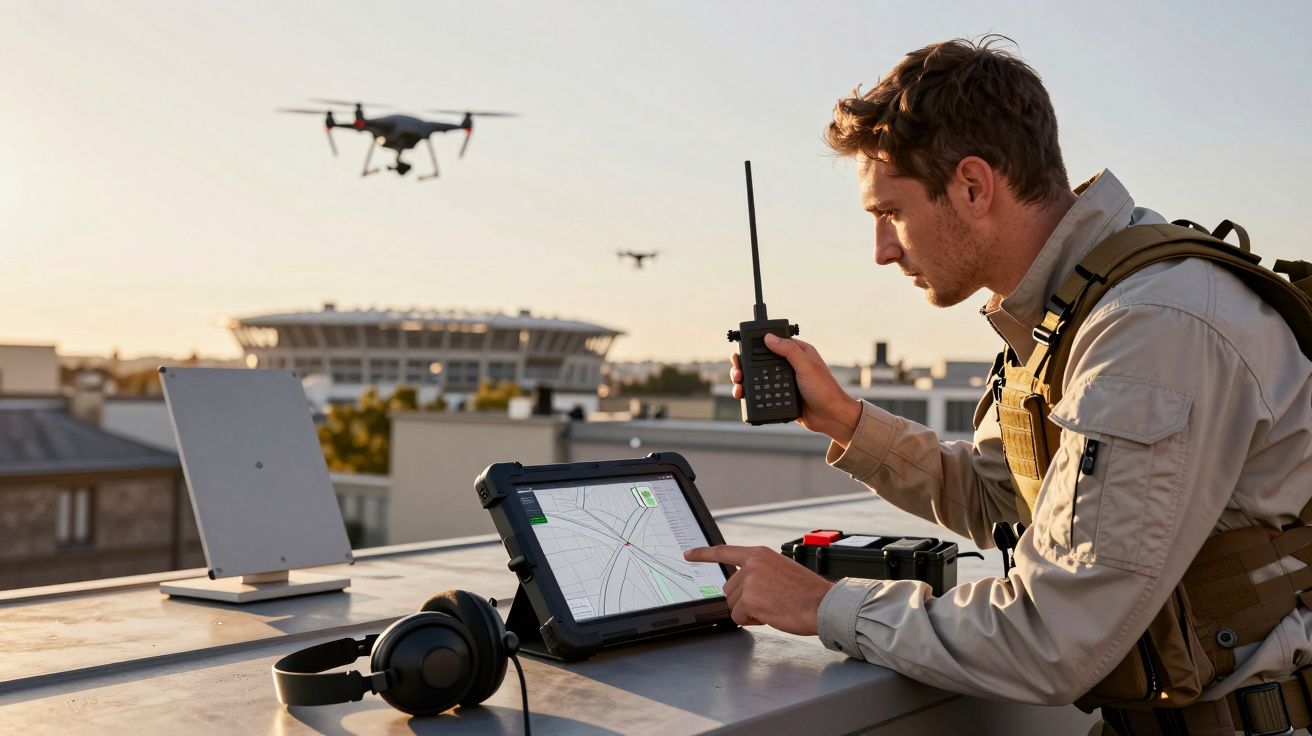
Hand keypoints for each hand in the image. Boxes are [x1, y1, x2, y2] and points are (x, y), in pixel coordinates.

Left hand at [683, 544, 834, 635]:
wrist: (822, 604)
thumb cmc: (806, 593)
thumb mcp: (780, 571)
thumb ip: (759, 573)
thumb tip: (741, 587)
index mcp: (760, 554)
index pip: (725, 551)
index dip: (703, 554)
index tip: (688, 554)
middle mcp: (752, 564)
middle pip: (729, 589)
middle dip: (744, 600)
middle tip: (770, 601)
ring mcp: (749, 580)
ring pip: (733, 604)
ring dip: (749, 611)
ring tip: (774, 606)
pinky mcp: (749, 598)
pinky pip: (739, 617)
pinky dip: (752, 620)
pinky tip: (771, 614)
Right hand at [729, 335, 861, 446]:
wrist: (831, 417)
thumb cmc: (825, 390)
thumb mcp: (806, 366)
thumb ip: (788, 350)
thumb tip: (769, 337)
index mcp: (797, 353)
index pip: (772, 343)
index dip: (755, 345)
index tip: (742, 349)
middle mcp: (789, 366)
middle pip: (760, 361)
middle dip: (744, 365)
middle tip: (737, 371)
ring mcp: (784, 382)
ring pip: (758, 378)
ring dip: (745, 381)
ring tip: (738, 385)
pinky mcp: (781, 396)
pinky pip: (762, 393)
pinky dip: (751, 395)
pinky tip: (744, 396)